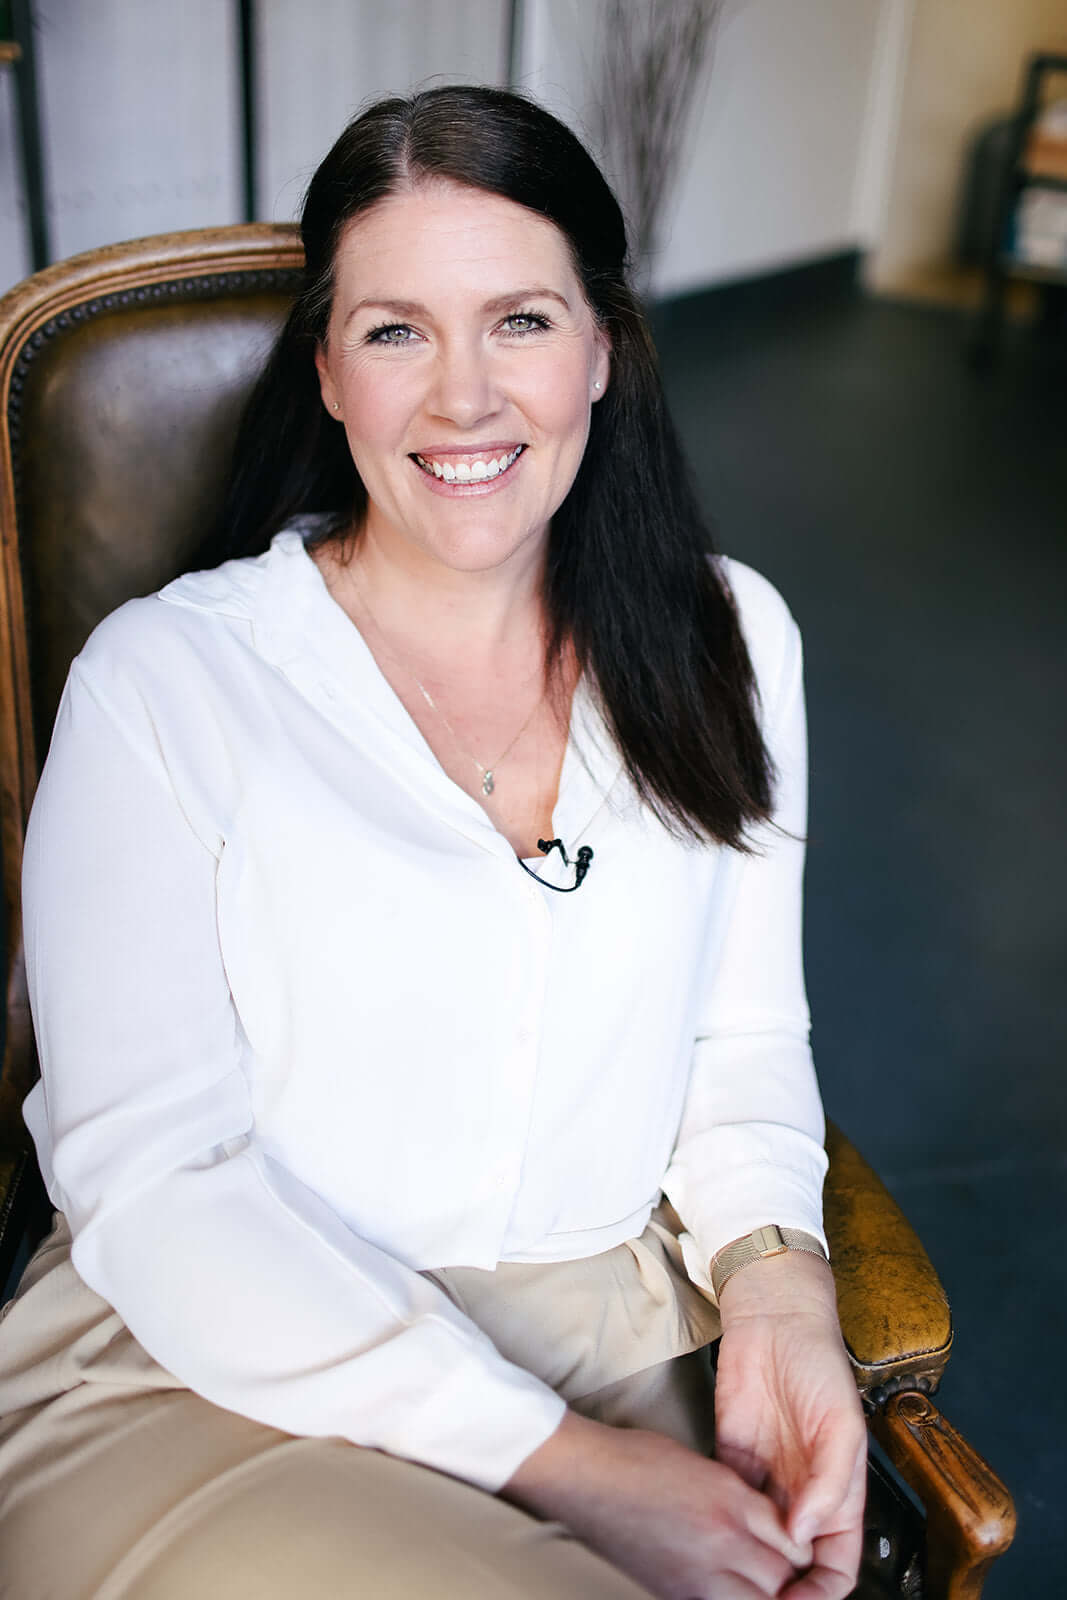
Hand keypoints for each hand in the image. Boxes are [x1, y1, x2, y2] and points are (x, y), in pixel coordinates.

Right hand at [502, 1409, 813, 1598]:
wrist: (586, 1476)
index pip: (792, 1540)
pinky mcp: (674, 1593)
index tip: (793, 1549)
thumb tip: (770, 1526)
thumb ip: (743, 1499)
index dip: (797, 1548)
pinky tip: (727, 1588)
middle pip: (781, 1577)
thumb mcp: (704, 1468)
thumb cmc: (635, 1462)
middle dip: (785, 1576)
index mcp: (730, 1499)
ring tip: (753, 1583)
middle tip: (777, 1570)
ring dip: (762, 1593)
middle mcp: (721, 1539)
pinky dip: (733, 1598)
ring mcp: (698, 1573)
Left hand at [714, 1252, 866, 1598]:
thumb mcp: (841, 1425)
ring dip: (748, 1564)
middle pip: (795, 1566)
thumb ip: (828, 1485)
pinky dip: (722, 1525)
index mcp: (838, 1496)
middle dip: (779, 1590)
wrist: (772, 1320)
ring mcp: (767, 1481)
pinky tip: (710, 1533)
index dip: (821, 1595)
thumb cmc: (819, 1364)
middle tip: (753, 1599)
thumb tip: (802, 1538)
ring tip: (729, 1578)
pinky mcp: (731, 1461)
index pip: (836, 1568)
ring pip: (759, 1543)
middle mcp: (802, 1496)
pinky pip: (727, 1506)